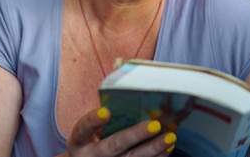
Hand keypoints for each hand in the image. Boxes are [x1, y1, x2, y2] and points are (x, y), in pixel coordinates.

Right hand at [62, 107, 177, 155]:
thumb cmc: (94, 141)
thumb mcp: (91, 132)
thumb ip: (108, 119)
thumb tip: (140, 101)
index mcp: (79, 142)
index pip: (83, 130)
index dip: (93, 121)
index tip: (106, 111)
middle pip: (114, 146)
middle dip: (136, 135)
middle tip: (155, 124)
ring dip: (153, 148)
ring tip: (170, 136)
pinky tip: (168, 147)